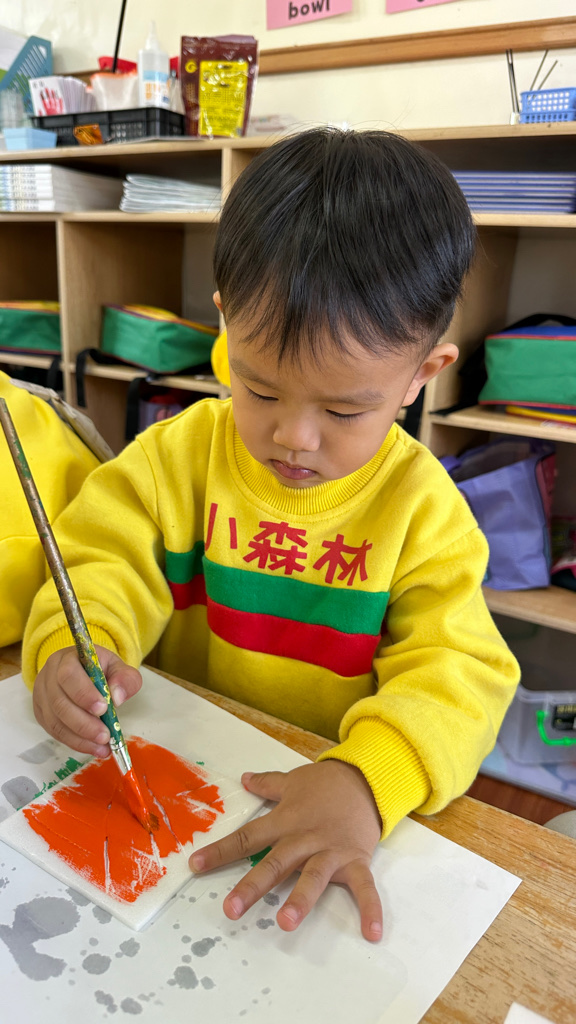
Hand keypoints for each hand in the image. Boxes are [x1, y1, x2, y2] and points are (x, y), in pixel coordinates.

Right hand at [33, 646, 141, 756]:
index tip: (103, 709)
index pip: (68, 675)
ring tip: (102, 746)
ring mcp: (42, 696)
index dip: (84, 694)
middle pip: (59, 702)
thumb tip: (117, 697)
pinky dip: (74, 742)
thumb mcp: (118, 667)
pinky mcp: (42, 714)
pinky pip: (54, 732)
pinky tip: (92, 747)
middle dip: (83, 723)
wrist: (84, 671)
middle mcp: (49, 676)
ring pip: (55, 721)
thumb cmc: (100, 669)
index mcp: (66, 659)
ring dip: (79, 737)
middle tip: (105, 736)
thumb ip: (124, 679)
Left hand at [189, 760, 382, 940]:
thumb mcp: (293, 780)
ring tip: (286, 922)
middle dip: (253, 885)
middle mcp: (304, 838)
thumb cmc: (326, 783)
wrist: (367, 779)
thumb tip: (243, 779)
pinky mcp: (356, 860)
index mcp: (286, 820)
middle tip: (231, 908)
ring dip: (300, 899)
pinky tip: (371, 932)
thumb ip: (267, 784)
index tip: (195, 866)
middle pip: (275, 862)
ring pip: (313, 876)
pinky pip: (364, 886)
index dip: (221, 851)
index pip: (248, 837)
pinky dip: (370, 908)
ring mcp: (330, 851)